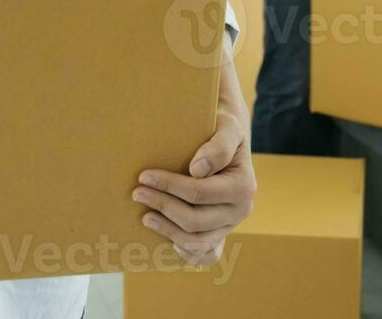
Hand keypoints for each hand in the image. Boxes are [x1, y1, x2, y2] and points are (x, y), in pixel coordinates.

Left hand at [133, 103, 255, 265]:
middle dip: (163, 206)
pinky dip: (187, 253)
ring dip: (167, 230)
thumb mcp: (227, 126)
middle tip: (137, 193)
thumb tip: (198, 170)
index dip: (169, 187)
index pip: (199, 193)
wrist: (227, 137)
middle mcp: (241, 210)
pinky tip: (169, 241)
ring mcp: (231, 225)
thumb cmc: (223, 128)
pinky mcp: (221, 233)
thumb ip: (218, 146)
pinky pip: (206, 255)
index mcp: (244, 187)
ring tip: (145, 217)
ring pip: (197, 241)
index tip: (144, 176)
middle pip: (195, 220)